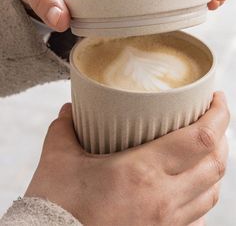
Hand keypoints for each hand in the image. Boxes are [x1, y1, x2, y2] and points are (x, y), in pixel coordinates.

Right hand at [25, 92, 228, 225]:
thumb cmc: (57, 207)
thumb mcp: (58, 160)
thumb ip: (64, 128)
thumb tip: (69, 110)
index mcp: (141, 172)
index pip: (200, 139)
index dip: (218, 114)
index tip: (217, 98)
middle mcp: (163, 199)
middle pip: (215, 163)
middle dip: (222, 134)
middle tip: (213, 117)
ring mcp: (167, 223)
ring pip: (212, 190)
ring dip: (215, 164)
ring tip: (207, 146)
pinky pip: (199, 216)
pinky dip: (203, 194)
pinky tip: (192, 185)